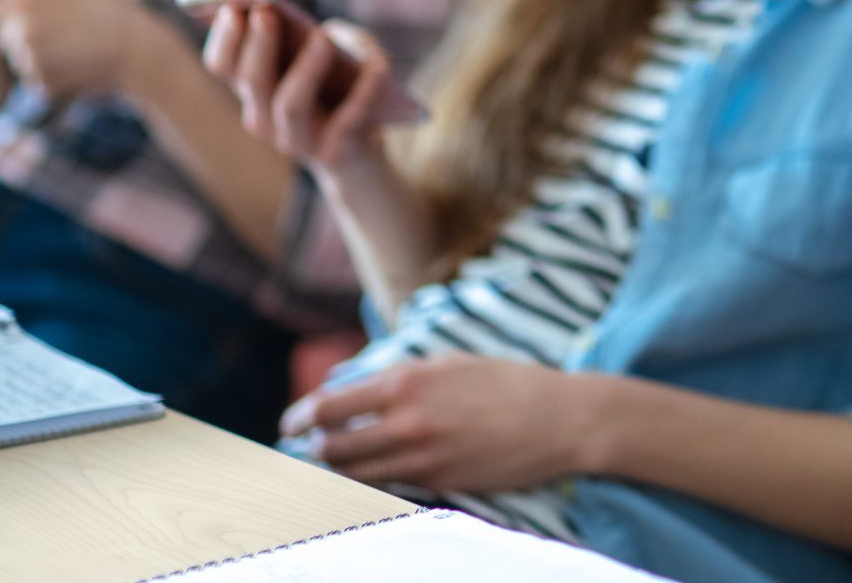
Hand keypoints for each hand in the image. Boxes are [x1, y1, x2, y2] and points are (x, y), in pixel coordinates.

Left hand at [0, 0, 160, 98]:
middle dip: (28, 32)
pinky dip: (52, 74)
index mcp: (21, 5)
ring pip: (21, 57)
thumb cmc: (109, 4)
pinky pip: (36, 79)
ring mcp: (31, 63)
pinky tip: (77, 62)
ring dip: (39, 53)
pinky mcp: (43, 86)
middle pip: (7, 36)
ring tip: (74, 45)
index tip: (44, 10)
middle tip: (66, 28)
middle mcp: (20, 35)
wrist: (139, 49)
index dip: (13, 11)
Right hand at [204, 4, 407, 183]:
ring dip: (306, 68)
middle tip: (267, 12)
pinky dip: (364, 91)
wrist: (362, 157)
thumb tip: (324, 33)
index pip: (223, 66)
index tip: (233, 7)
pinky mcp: (332, 155)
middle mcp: (264, 119)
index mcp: (254, 91)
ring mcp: (296, 142)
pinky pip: (346, 121)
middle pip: (253, 82)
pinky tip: (379, 63)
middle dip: (258, 45)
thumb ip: (325, 37)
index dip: (224, 38)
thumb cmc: (342, 92)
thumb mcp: (334, 57)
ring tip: (323, 37)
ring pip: (290, 106)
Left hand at [283, 355, 590, 492]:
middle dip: (313, 450)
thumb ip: (402, 376)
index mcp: (407, 382)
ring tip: (331, 466)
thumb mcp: (451, 363)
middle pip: (332, 447)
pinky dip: (369, 484)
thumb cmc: (508, 382)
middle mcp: (408, 421)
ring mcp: (423, 457)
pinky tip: (367, 478)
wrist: (560, 418)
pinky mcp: (439, 483)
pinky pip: (388, 488)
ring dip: (336, 472)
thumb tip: (356, 389)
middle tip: (309, 449)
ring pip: (354, 475)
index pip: (330, 406)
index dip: (301, 418)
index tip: (291, 424)